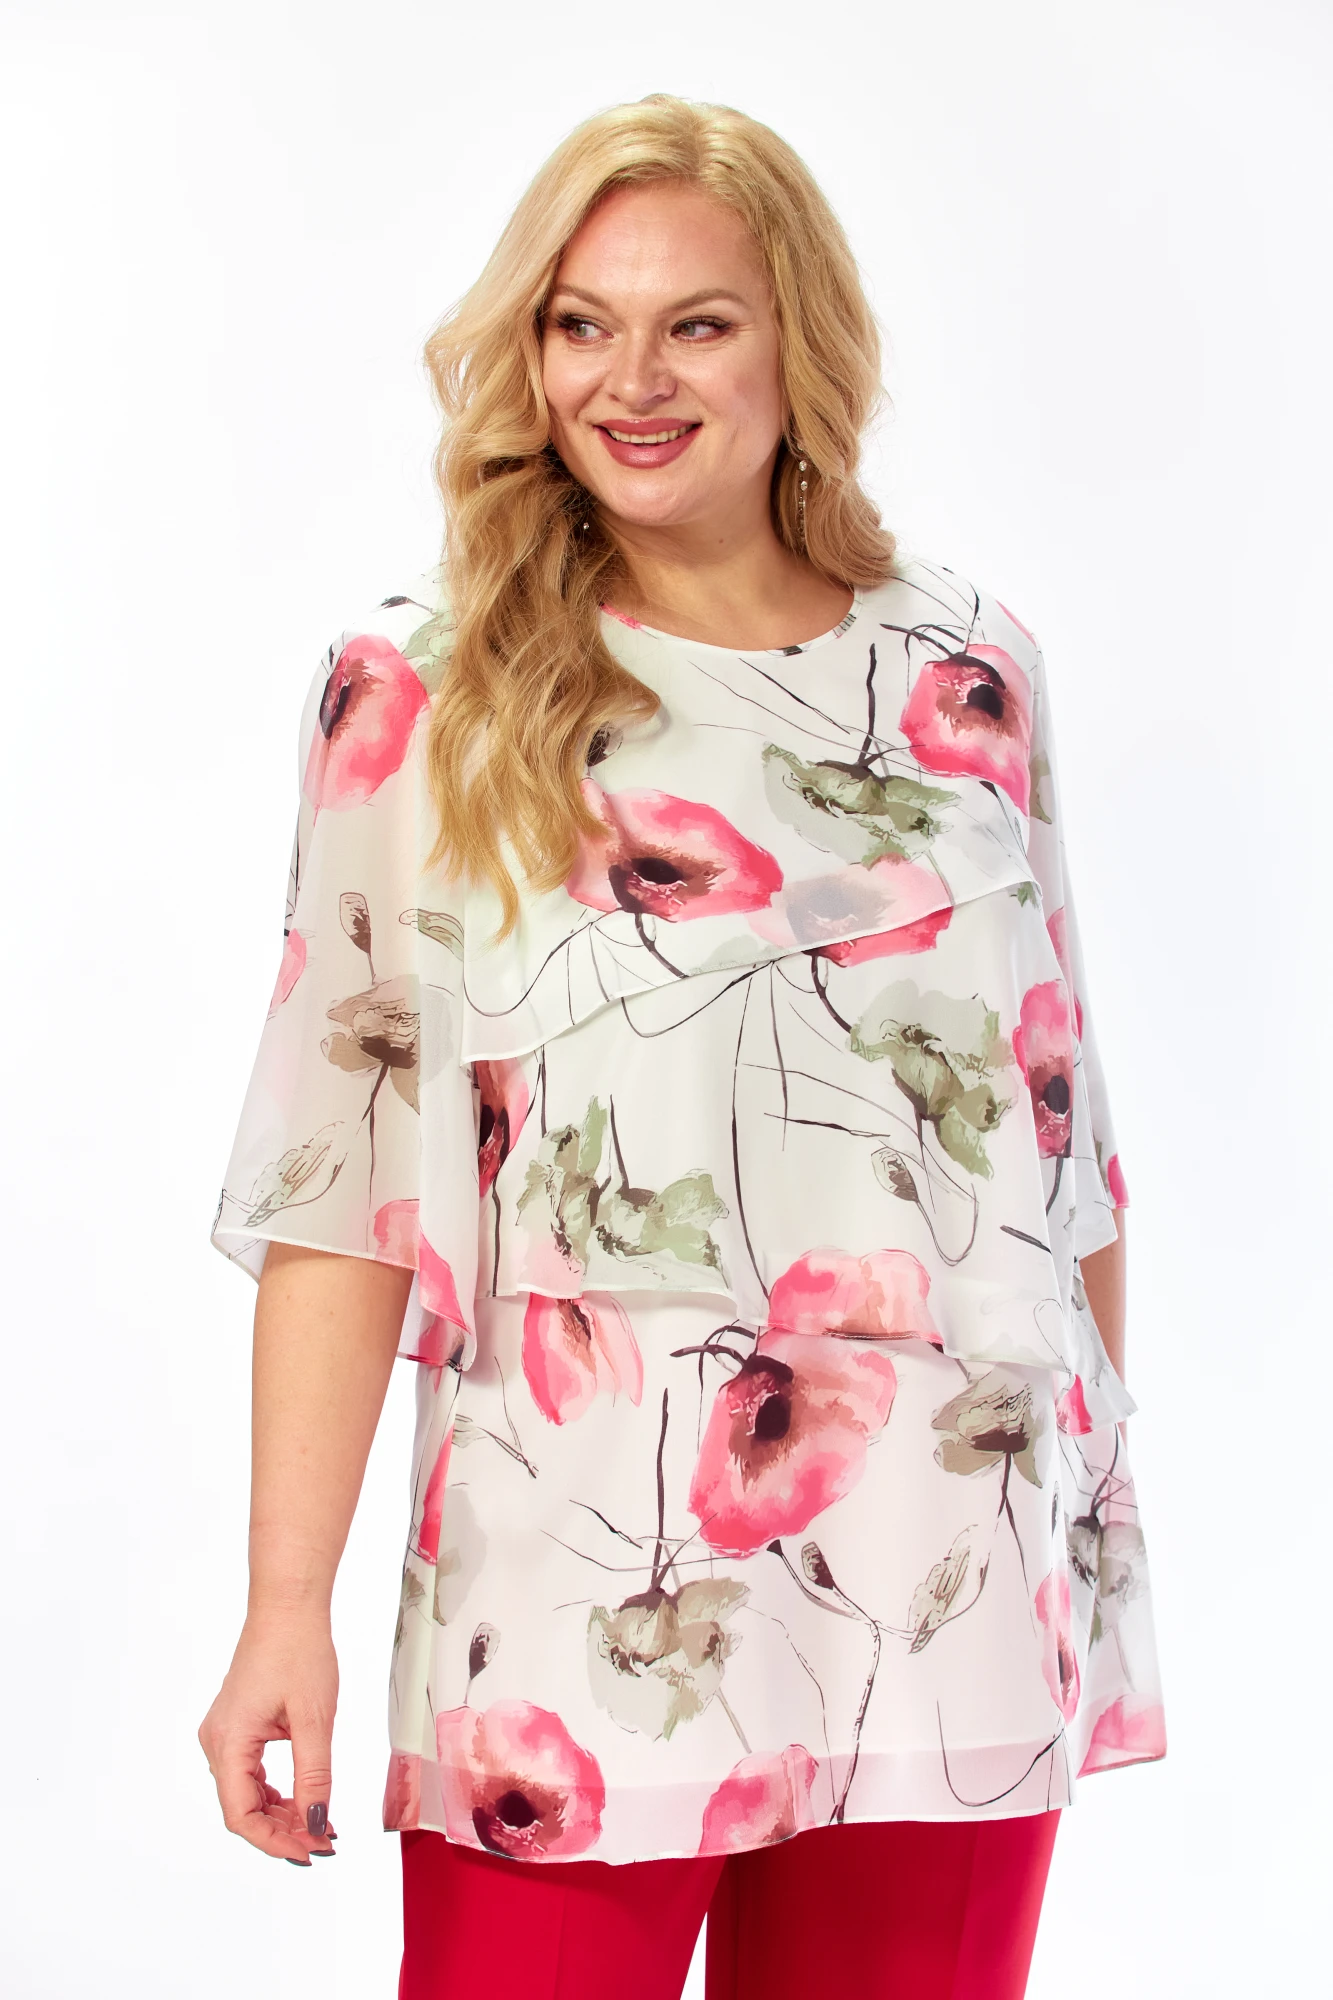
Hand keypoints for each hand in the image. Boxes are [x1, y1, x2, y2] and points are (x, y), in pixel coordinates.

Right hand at [198, 1606, 339, 1863]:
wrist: (288, 1606)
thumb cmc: (299, 1651)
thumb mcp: (314, 1719)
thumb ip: (314, 1776)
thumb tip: (315, 1824)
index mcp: (228, 1742)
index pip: (242, 1815)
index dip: (275, 1842)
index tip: (311, 1853)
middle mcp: (218, 1741)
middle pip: (243, 1807)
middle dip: (283, 1830)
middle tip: (325, 1840)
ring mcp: (225, 1733)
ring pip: (248, 1792)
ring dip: (282, 1812)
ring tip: (320, 1823)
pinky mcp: (238, 1724)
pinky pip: (251, 1771)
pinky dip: (277, 1790)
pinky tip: (305, 1798)